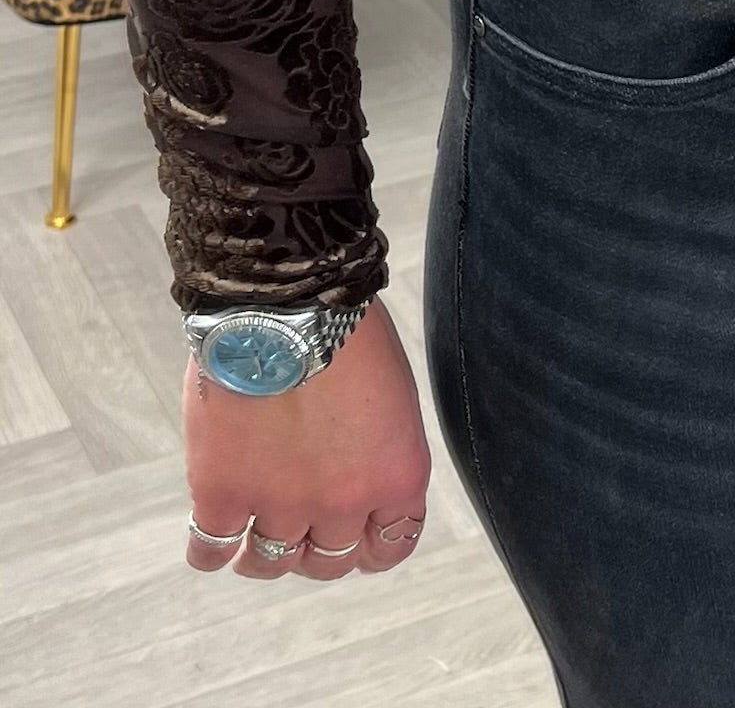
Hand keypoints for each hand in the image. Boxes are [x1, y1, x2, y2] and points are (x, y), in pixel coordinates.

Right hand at [183, 296, 432, 579]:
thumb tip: (354, 470)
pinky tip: (214, 531)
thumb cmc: (345, 326)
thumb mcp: (391, 393)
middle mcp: (344, 502)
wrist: (288, 298)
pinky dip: (210, 549)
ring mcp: (281, 503)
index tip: (355, 538)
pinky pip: (210, 550)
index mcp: (398, 475)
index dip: (370, 545)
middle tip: (300, 527)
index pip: (392, 544)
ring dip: (263, 554)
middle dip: (317, 548)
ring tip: (252, 538)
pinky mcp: (222, 493)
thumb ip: (378, 446)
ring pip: (271, 562)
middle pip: (330, 561)